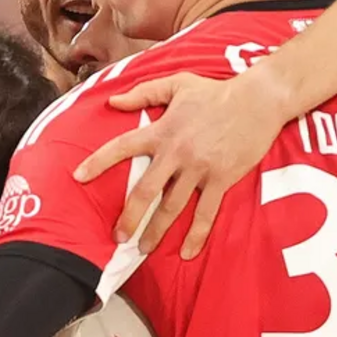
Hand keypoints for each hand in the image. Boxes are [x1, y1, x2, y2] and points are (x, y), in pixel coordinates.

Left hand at [74, 72, 290, 256]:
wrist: (258, 101)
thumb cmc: (216, 91)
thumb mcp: (177, 84)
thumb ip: (143, 93)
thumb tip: (113, 101)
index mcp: (162, 131)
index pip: (122, 147)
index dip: (98, 162)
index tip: (78, 177)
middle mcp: (176, 153)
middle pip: (145, 190)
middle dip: (129, 216)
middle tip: (116, 237)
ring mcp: (199, 168)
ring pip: (172, 207)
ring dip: (156, 231)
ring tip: (143, 248)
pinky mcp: (221, 179)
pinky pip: (206, 213)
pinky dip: (196, 234)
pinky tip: (188, 252)